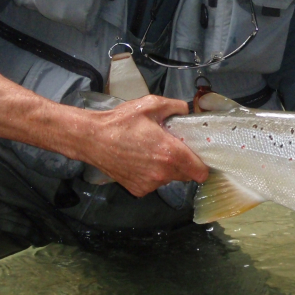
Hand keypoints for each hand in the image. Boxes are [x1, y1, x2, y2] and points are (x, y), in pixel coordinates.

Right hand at [83, 95, 208, 197]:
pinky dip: (151, 174)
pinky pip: (153, 183)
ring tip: (152, 151)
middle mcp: (162, 174)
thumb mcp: (151, 104)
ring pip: (169, 179)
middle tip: (172, 147)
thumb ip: (175, 106)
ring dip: (166, 168)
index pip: (200, 172)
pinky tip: (140, 160)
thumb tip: (186, 110)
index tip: (198, 155)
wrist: (92, 139)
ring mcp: (149, 184)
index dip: (202, 164)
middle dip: (184, 163)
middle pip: (186, 175)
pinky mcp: (137, 189)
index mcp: (170, 154)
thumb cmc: (121, 122)